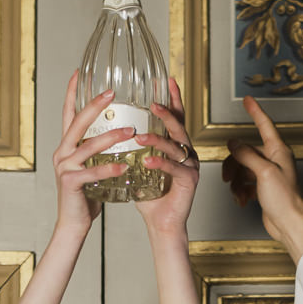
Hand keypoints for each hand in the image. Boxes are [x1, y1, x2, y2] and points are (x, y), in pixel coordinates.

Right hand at [52, 73, 113, 239]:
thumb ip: (99, 153)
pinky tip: (124, 166)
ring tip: (131, 131)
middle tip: (112, 93)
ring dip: (111, 137)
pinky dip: (109, 169)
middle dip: (95, 106)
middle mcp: (62, 152)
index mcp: (66, 146)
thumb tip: (119, 135)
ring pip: (88, 146)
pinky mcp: (70, 183)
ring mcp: (64, 167)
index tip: (78, 71)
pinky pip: (92, 173)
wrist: (73, 223)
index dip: (71, 92)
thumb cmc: (86, 197)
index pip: (68, 114)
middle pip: (77, 123)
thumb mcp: (92, 168)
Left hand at [133, 79, 199, 238]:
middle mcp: (187, 152)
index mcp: (176, 146)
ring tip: (140, 136)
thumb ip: (133, 149)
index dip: (173, 98)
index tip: (166, 80)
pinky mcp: (190, 181)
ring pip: (176, 146)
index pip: (176, 117)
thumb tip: (112, 130)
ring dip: (157, 139)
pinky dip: (160, 164)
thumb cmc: (151, 197)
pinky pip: (174, 168)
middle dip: (167, 112)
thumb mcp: (139, 167)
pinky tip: (148, 162)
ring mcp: (191, 166)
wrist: (161, 224)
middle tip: (153, 103)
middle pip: (178, 126)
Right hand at [222, 95, 302, 260]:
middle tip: (227, 178)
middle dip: (234, 165)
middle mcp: (274, 160)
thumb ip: (246, 155)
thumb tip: (233, 142)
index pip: (264, 125)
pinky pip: (245, 183)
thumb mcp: (263, 172)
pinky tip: (242, 201)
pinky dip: (241, 191)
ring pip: (242, 169)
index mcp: (278, 151)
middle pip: (245, 152)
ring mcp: (268, 175)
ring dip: (236, 182)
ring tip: (238, 195)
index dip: (255, 112)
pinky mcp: (263, 189)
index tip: (248, 100)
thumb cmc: (285, 199)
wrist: (290, 225)